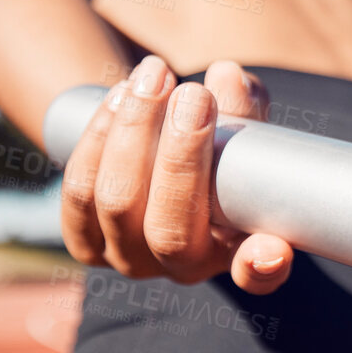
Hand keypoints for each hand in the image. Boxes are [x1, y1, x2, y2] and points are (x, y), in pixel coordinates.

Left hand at [60, 56, 295, 291]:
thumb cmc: (213, 144)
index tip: (271, 247)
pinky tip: (119, 96)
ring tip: (154, 75)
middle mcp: (183, 268)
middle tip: (195, 96)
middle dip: (181, 158)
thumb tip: (226, 77)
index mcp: (237, 253)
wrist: (151, 156)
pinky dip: (98, 139)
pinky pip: (81, 193)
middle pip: (170, 231)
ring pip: (118, 204)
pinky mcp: (85, 243)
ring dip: (133, 131)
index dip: (263, 265)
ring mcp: (129, 259)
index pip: (256, 276)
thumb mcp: (242, 126)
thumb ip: (244, 106)